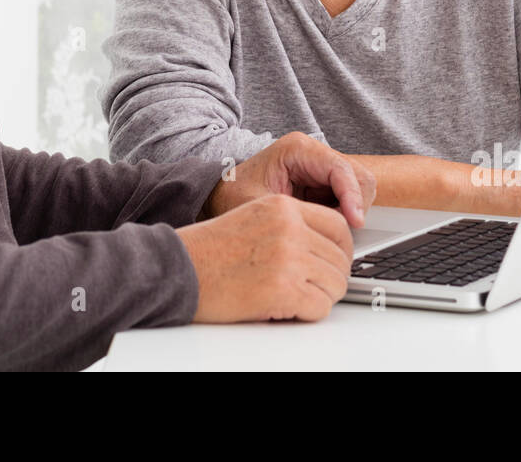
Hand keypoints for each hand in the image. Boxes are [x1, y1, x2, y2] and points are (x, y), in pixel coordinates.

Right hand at [176, 194, 353, 321]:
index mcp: (283, 206)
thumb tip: (326, 250)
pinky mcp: (283, 289)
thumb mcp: (253, 218)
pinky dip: (309, 313)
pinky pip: (320, 307)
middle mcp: (290, 228)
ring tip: (297, 299)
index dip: (342, 249)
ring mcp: (289, 258)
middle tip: (314, 288)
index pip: (338, 226)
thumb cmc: (209, 250)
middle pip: (340, 258)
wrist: (178, 269)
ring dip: (321, 297)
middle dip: (331, 278)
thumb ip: (290, 226)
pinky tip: (287, 309)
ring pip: (336, 284)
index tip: (335, 262)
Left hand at [201, 131, 375, 227]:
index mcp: (298, 149)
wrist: (221, 194)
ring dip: (351, 213)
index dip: (352, 197)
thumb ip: (290, 215)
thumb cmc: (234, 194)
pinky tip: (323, 229)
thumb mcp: (256, 205)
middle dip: (355, 206)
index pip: (340, 169)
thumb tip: (324, 230)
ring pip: (357, 189)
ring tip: (326, 231)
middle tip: (341, 233)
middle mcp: (314, 155)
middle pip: (357, 177)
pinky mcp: (322, 185)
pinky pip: (347, 200)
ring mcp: (321, 169)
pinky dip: (343, 217)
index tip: (355, 222)